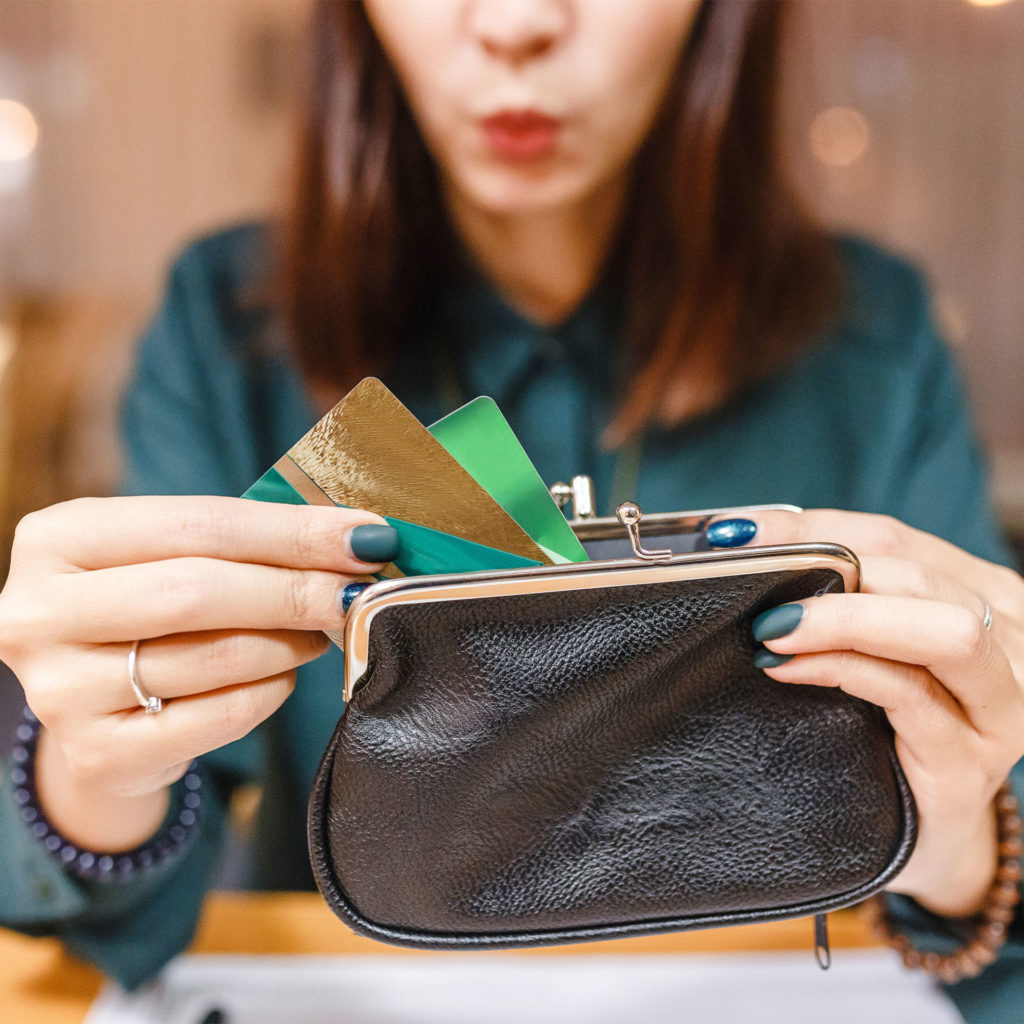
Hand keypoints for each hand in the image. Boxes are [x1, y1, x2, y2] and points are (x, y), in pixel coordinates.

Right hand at [0, 496, 396, 846]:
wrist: (95, 702)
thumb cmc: (148, 609)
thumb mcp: (170, 556)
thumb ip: (247, 542)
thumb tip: (359, 539)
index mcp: (60, 539)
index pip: (197, 525)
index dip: (291, 531)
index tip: (365, 536)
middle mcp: (39, 612)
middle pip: (197, 591)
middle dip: (296, 589)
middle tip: (357, 589)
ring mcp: (60, 690)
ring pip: (215, 657)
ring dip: (289, 642)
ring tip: (316, 630)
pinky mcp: (98, 753)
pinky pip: (219, 716)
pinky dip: (269, 692)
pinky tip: (280, 676)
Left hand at [709, 509, 1023, 917]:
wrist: (926, 834)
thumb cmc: (889, 729)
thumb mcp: (874, 647)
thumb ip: (843, 598)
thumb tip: (749, 545)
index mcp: (988, 597)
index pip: (897, 540)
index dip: (816, 528)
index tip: (742, 531)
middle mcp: (1013, 644)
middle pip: (919, 576)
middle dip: (827, 565)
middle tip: (751, 578)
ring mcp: (1002, 709)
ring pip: (943, 630)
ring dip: (845, 618)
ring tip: (772, 628)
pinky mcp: (970, 764)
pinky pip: (910, 696)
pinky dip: (843, 670)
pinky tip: (787, 670)